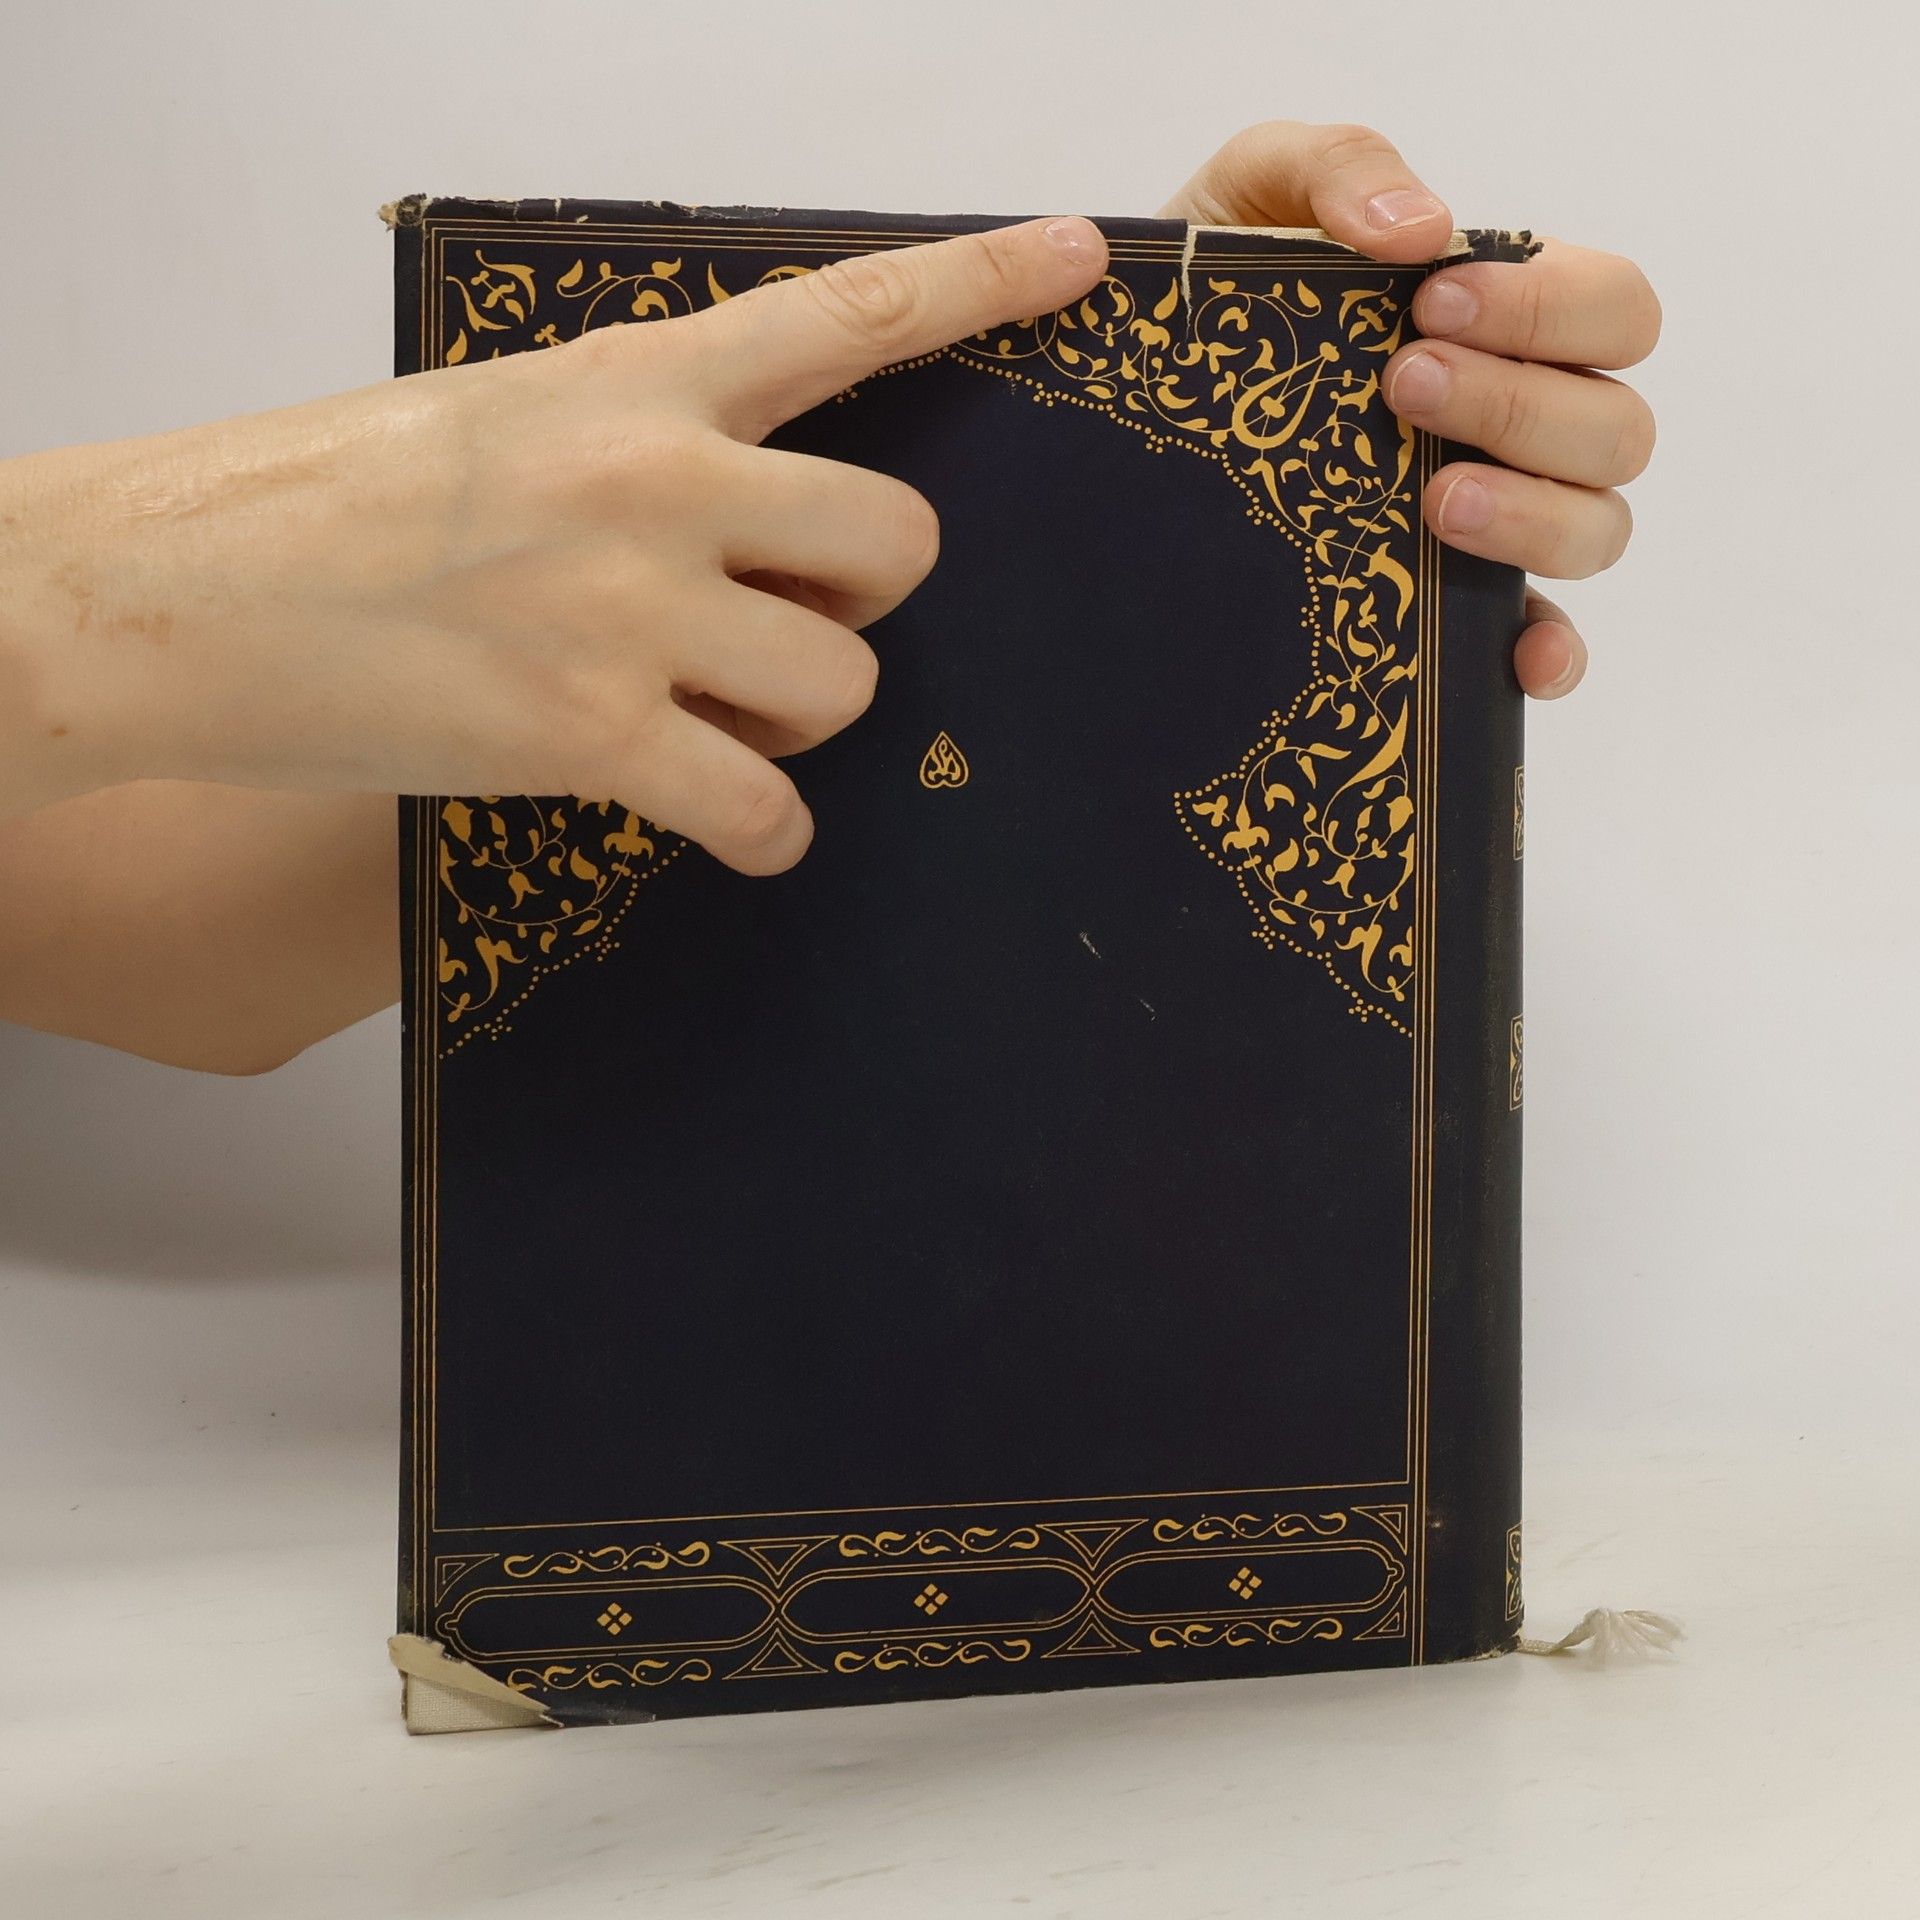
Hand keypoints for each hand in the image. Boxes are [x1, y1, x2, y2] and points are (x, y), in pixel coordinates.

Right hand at [0, 216, 1109, 868]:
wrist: (174, 592)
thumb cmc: (323, 499)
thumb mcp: (499, 421)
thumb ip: (635, 448)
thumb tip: (747, 527)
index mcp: (635, 381)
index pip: (844, 315)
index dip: (980, 281)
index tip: (1075, 258)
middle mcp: (657, 481)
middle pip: (897, 540)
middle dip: (872, 596)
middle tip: (798, 619)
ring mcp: (629, 609)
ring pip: (845, 683)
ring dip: (809, 720)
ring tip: (726, 724)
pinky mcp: (591, 734)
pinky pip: (764, 806)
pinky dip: (766, 835)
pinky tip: (736, 828)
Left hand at [1164, 122, 1660, 698]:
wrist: (1126, 397)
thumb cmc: (1215, 287)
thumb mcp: (1258, 193)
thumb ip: (1340, 167)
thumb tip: (1424, 229)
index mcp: (1511, 321)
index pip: (1614, 310)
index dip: (1553, 305)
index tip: (1434, 303)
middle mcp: (1524, 425)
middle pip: (1617, 429)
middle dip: (1520, 402)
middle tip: (1402, 385)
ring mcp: (1496, 522)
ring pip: (1598, 530)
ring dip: (1533, 515)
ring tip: (1432, 497)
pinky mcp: (1449, 610)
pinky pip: (1544, 646)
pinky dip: (1549, 652)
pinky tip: (1515, 656)